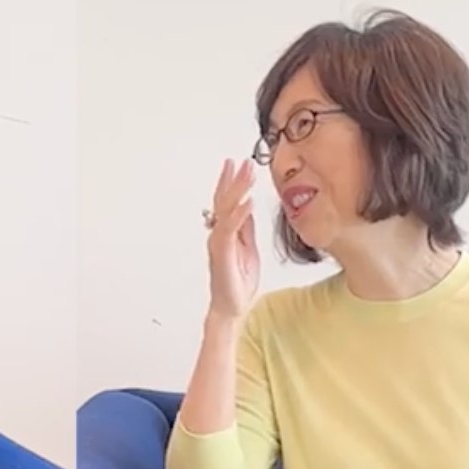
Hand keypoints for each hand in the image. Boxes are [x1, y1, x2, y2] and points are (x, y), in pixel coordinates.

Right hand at [205, 158, 259, 319]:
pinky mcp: (223, 253)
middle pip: (225, 201)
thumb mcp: (249, 248)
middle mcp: (219, 235)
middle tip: (242, 161)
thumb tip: (248, 208)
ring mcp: (219, 243)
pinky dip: (239, 215)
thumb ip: (246, 229)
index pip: (228, 202)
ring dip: (237, 190)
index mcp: (227, 233)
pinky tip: (248, 202)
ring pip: (226, 210)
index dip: (232, 182)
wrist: (232, 306)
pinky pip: (231, 230)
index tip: (238, 164)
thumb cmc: (238, 282)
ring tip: (246, 173)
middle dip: (234, 180)